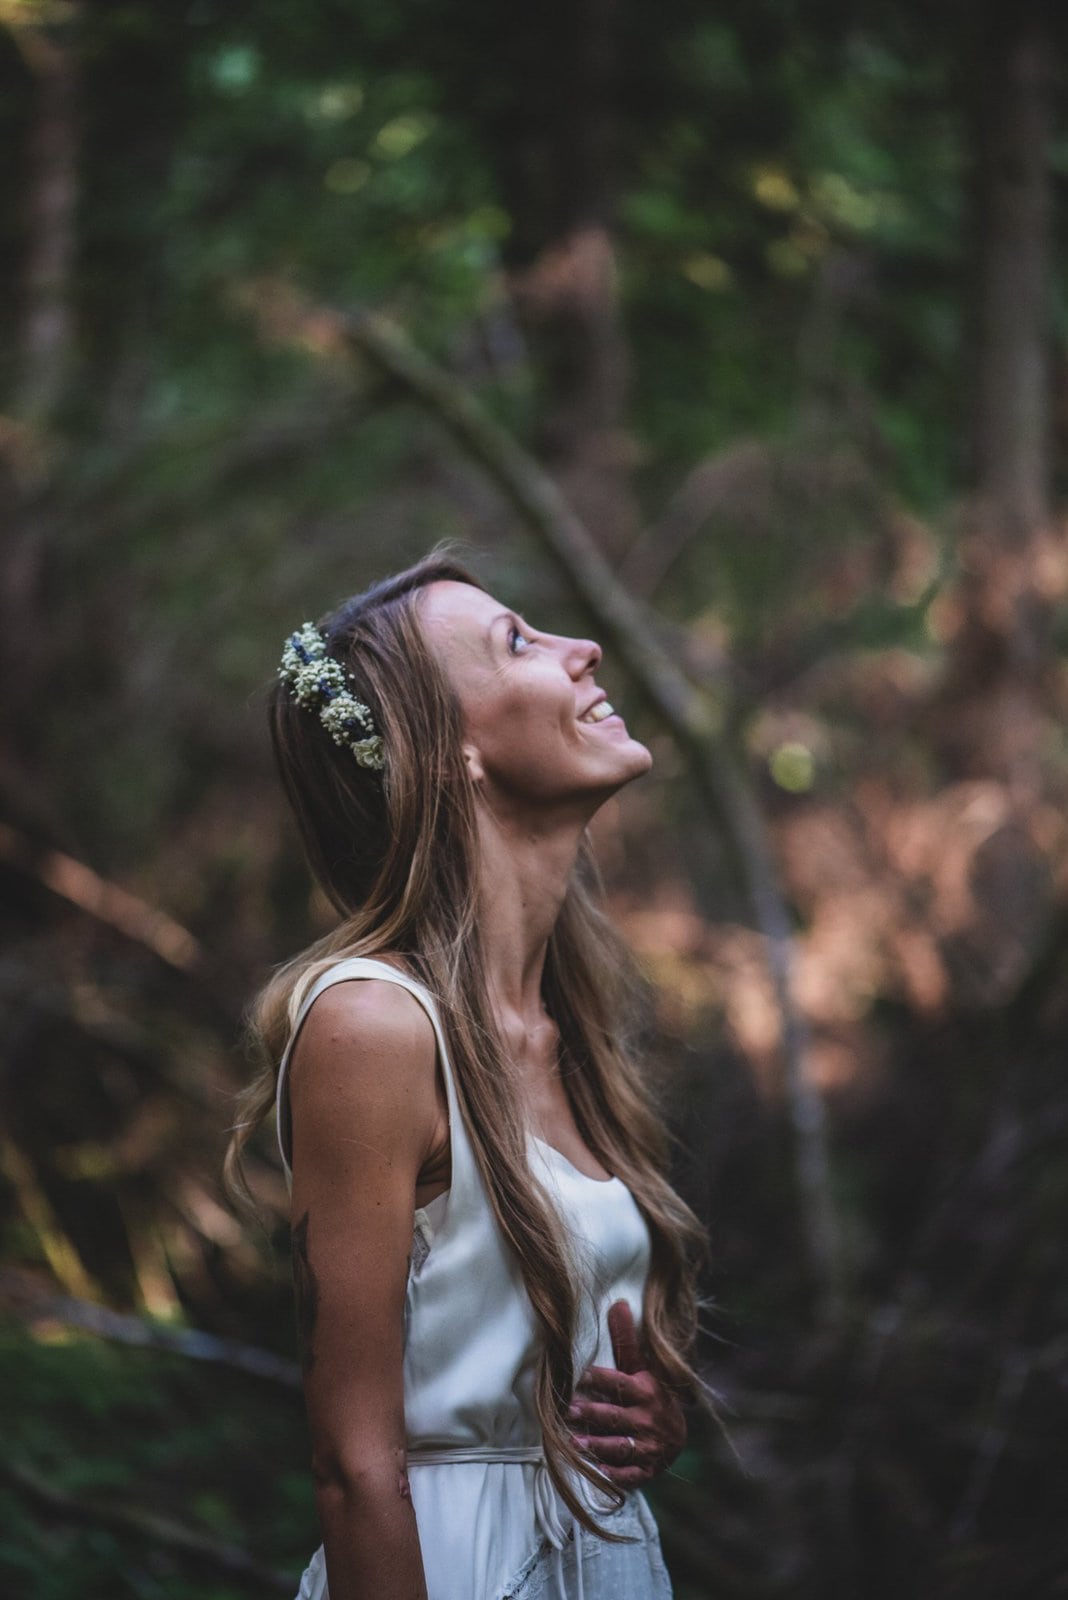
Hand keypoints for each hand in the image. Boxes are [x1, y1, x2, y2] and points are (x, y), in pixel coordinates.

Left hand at [567, 1300, 686, 1487]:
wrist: (677, 1436)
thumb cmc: (652, 1394)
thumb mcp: (642, 1368)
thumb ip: (626, 1340)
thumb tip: (617, 1303)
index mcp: (645, 1392)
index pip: (620, 1384)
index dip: (600, 1379)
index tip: (579, 1375)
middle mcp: (647, 1419)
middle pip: (615, 1416)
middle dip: (592, 1414)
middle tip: (568, 1411)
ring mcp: (647, 1447)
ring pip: (618, 1446)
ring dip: (596, 1445)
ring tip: (573, 1443)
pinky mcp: (646, 1469)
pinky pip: (630, 1474)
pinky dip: (614, 1474)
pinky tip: (597, 1471)